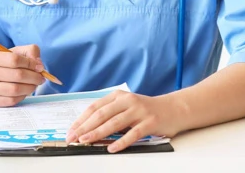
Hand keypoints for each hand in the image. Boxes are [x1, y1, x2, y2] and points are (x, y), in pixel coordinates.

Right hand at [0, 44, 45, 106]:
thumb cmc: (4, 64)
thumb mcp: (15, 52)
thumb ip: (30, 52)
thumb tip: (39, 65)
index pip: (15, 59)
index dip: (30, 63)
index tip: (39, 67)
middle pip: (17, 75)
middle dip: (34, 77)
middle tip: (41, 78)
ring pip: (15, 90)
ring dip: (30, 88)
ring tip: (34, 84)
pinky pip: (11, 100)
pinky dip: (22, 96)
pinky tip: (24, 91)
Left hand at [65, 90, 181, 152]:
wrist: (174, 109)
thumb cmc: (147, 111)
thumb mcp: (126, 107)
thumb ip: (111, 114)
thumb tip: (88, 130)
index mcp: (118, 96)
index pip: (95, 107)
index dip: (81, 120)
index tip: (71, 131)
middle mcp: (127, 100)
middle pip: (102, 114)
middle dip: (85, 127)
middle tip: (73, 138)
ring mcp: (139, 110)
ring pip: (114, 122)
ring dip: (98, 133)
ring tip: (86, 141)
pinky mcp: (150, 121)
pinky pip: (133, 133)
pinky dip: (122, 142)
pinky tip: (112, 148)